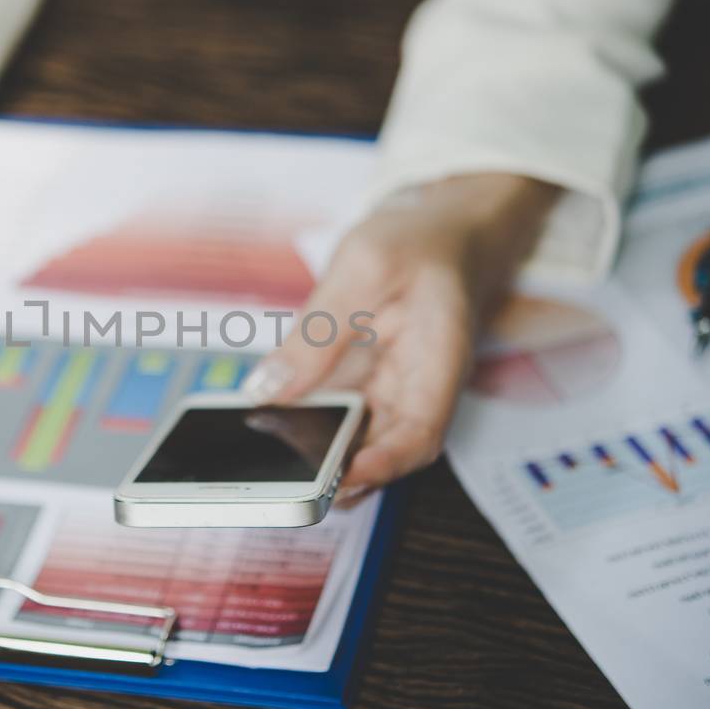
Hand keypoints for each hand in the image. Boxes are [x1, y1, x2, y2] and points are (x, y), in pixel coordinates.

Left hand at [242, 173, 558, 496]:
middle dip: (335, 473)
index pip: (421, 435)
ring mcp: (392, 390)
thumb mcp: (364, 267)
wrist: (444, 229)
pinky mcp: (367, 384)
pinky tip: (267, 421)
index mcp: (439, 361)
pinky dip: (304, 423)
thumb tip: (267, 389)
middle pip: (383, 451)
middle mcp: (419, 388)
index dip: (382, 466)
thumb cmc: (420, 240)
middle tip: (281, 479)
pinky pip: (336, 414)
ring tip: (265, 457)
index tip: (339, 479)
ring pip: (355, 440)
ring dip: (314, 453)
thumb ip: (316, 331)